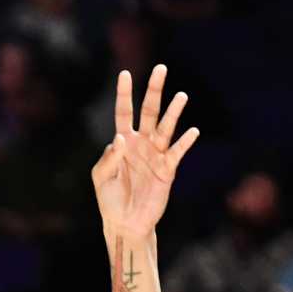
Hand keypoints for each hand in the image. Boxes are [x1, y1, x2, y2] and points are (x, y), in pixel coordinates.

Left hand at [92, 65, 199, 239]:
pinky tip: (192, 131)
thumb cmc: (109, 200)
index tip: (125, 73)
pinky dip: (184, 143)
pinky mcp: (167, 170)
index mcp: (123, 142)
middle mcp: (141, 143)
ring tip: (181, 96)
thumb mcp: (100, 178)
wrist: (125, 222)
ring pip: (166, 128)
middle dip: (154, 91)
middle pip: (150, 111)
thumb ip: (108, 158)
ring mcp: (156, 155)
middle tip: (160, 68)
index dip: (124, 94)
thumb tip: (120, 138)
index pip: (124, 112)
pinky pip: (177, 153)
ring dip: (173, 112)